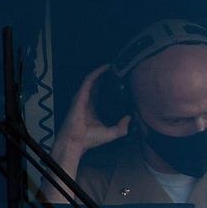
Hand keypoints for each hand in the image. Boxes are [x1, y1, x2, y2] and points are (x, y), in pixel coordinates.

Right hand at [41, 65, 130, 202]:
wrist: (76, 142)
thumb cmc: (90, 139)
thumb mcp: (112, 133)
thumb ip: (122, 127)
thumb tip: (130, 118)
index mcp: (94, 109)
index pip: (103, 93)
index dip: (110, 85)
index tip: (121, 80)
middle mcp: (89, 101)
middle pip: (98, 84)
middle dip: (107, 76)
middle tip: (119, 68)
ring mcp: (83, 97)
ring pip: (93, 79)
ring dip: (102, 71)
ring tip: (113, 65)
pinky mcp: (80, 96)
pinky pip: (88, 81)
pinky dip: (96, 73)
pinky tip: (104, 68)